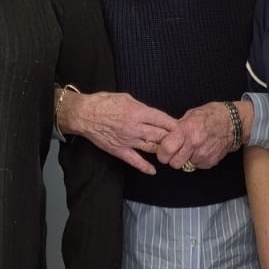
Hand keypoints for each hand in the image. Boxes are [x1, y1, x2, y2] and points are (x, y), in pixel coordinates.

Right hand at [59, 90, 177, 174]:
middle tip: (182, 140)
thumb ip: (141, 107)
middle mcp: (136, 127)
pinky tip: (154, 171)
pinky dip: (145, 167)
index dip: (174, 124)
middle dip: (172, 137)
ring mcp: (128, 141)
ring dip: (162, 150)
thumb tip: (152, 114)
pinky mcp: (119, 150)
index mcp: (138, 112)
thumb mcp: (127, 97)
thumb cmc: (105, 102)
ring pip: (151, 148)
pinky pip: (135, 161)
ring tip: (172, 152)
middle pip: (160, 134)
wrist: (85, 114)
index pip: (162, 119)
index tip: (182, 127)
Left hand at [156, 101, 234, 170]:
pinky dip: (196, 160)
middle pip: (174, 163)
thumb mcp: (191, 114)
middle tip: (176, 150)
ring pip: (185, 165)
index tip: (163, 149)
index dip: (162, 151)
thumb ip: (178, 127)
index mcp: (187, 130)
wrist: (233, 122)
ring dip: (185, 159)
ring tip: (191, 147)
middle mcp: (194, 144)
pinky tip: (201, 149)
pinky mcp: (210, 162)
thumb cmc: (212, 114)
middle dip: (172, 158)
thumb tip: (166, 136)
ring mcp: (203, 155)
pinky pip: (196, 165)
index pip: (166, 149)